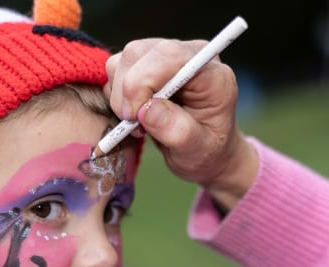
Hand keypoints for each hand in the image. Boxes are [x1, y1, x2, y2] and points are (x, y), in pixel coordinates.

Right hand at [105, 38, 258, 210]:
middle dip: (127, 92)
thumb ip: (178, 131)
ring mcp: (166, 56)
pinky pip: (117, 68)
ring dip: (120, 95)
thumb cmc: (206, 150)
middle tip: (135, 125)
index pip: (170, 56)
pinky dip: (117, 94)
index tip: (134, 115)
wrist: (204, 151)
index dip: (143, 81)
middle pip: (139, 53)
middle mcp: (189, 56)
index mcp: (211, 75)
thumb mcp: (198, 150)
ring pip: (123, 60)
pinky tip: (136, 112)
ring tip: (140, 122)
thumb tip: (147, 109)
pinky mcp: (147, 62)